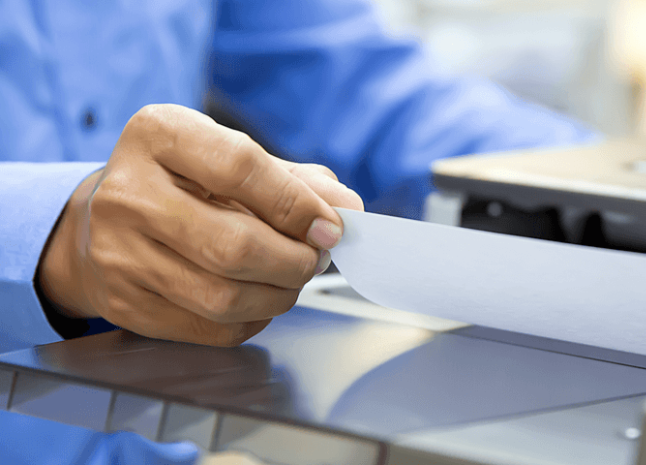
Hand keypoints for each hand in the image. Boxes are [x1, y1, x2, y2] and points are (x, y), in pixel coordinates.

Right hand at [37, 104, 363, 346]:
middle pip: (235, 246)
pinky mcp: (123, 303)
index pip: (241, 168)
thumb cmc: (182, 183)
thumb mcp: (231, 158)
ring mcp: (118, 253)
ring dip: (280, 295)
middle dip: (296, 261)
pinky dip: (252, 319)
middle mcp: (128, 193)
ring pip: (224, 298)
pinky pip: (211, 328)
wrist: (103, 220)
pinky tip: (257, 298)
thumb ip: (295, 180)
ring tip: (291, 277)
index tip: (331, 227)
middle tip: (316, 258)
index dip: (298, 205)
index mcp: (160, 135)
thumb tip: (348, 208)